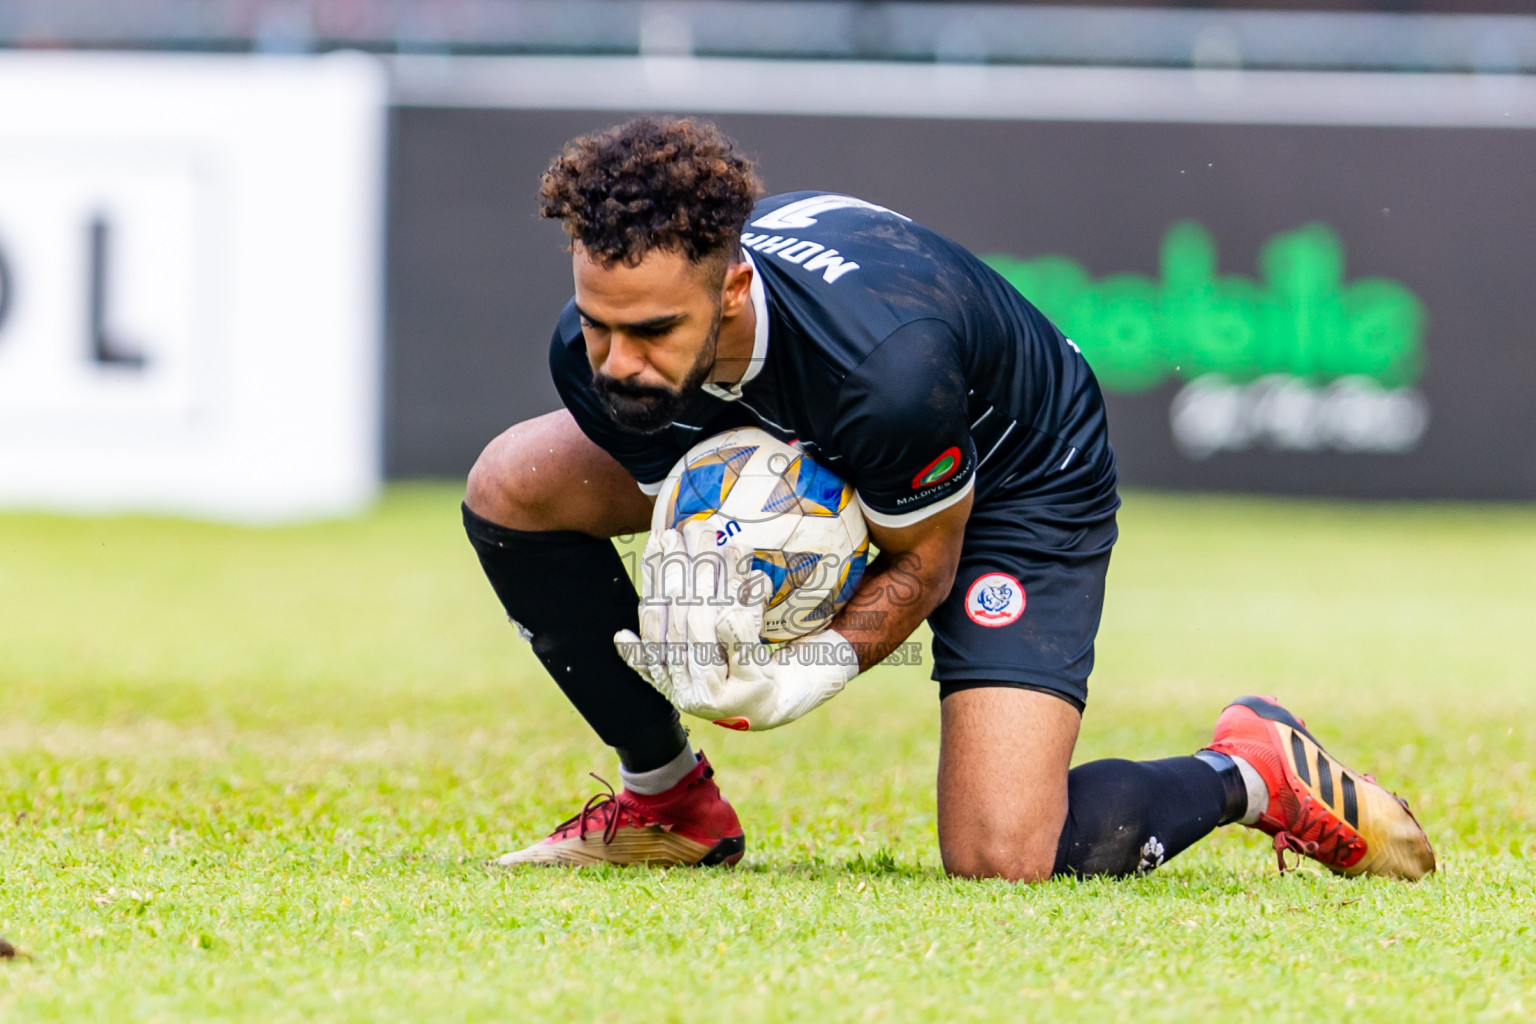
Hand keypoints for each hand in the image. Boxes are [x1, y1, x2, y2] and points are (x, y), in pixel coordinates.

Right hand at [615, 532, 858, 729]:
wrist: (775, 705)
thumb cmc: (732, 673)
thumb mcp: (697, 656)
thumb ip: (663, 645)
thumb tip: (619, 637)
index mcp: (668, 679)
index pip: (653, 619)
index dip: (654, 577)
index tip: (661, 539)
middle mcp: (688, 690)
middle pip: (681, 616)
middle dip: (684, 567)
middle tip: (692, 529)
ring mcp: (720, 693)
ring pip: (710, 623)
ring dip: (715, 577)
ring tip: (721, 541)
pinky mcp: (751, 688)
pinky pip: (745, 641)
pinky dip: (746, 608)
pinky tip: (753, 577)